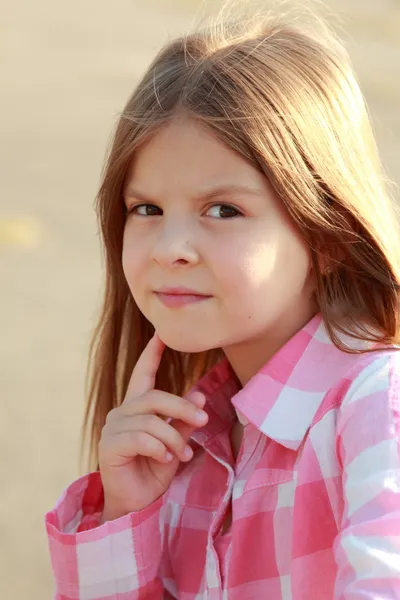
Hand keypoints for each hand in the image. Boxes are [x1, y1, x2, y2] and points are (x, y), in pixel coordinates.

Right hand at [98, 333, 207, 521]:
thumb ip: (183, 420)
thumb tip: (198, 393)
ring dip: (173, 438)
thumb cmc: (156, 470)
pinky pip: (140, 438)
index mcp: (137, 408)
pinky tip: (166, 460)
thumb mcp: (176, 442)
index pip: (142, 374)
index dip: (151, 354)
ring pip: (151, 420)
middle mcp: (122, 413)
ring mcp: (113, 428)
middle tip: (204, 421)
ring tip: (183, 455)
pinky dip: (158, 448)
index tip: (161, 333)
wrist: (138, 504)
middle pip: (154, 396)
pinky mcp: (109, 446)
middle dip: (182, 407)